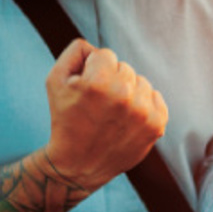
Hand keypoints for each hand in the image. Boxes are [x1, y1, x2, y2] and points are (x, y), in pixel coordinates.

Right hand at [43, 38, 167, 191]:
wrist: (78, 165)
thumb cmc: (65, 119)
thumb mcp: (55, 80)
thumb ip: (75, 52)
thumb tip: (97, 46)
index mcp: (99, 82)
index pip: (104, 55)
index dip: (91, 71)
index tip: (85, 92)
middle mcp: (125, 95)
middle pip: (123, 67)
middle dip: (110, 80)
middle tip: (97, 105)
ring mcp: (144, 112)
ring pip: (140, 81)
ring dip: (128, 92)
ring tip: (111, 114)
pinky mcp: (157, 124)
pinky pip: (155, 96)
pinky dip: (142, 104)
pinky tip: (127, 119)